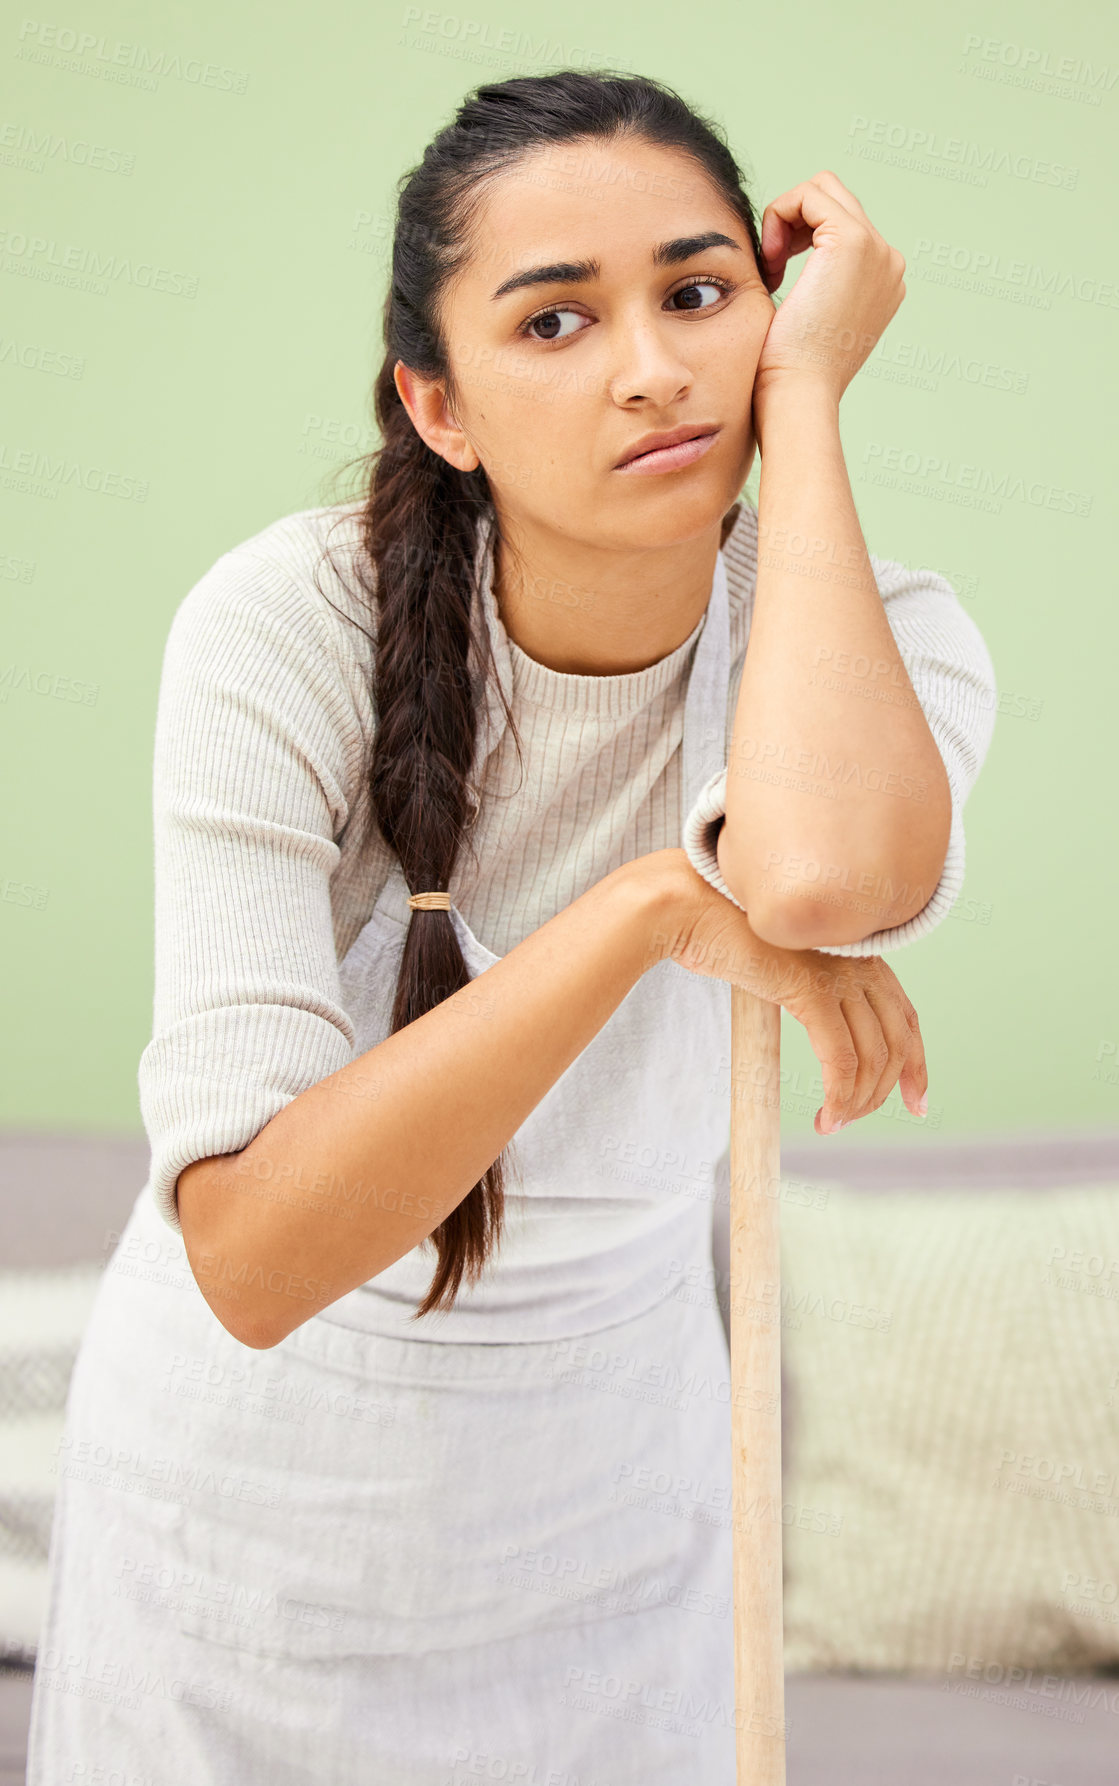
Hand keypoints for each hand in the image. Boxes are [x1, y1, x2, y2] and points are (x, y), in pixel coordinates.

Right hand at [663, 859, 926, 1134]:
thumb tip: (813, 1024)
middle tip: (857, 1119)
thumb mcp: (782, 965)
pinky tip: (825, 1117)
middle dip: (888, 1090)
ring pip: (872, 1056)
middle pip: (897, 1040)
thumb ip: (807, 988)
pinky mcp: (813, 990)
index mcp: (857, 950)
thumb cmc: (722, 935)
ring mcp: (838, 973)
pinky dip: (839, 1096)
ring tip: (832, 1123)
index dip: (915, 1064)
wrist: (690, 909)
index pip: (904, 1015)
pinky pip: (841, 1059)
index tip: (915, 1102)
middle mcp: (858, 959)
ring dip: (856, 1101)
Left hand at [752, 170, 906, 409]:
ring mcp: (876, 248)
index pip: (840, 224)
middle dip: (793, 222)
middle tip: (771, 267)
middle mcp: (888, 261)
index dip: (798, 237)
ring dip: (785, 218)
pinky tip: (771, 262)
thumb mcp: (810, 321)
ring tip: (771, 265)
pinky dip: (778, 217)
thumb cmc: (791, 373)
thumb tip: (788, 261)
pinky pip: (807, 194)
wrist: (800, 395)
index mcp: (882, 281)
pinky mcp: (852, 240)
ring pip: (821, 189)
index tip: (775, 276)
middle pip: (834, 199)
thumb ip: (816, 288)